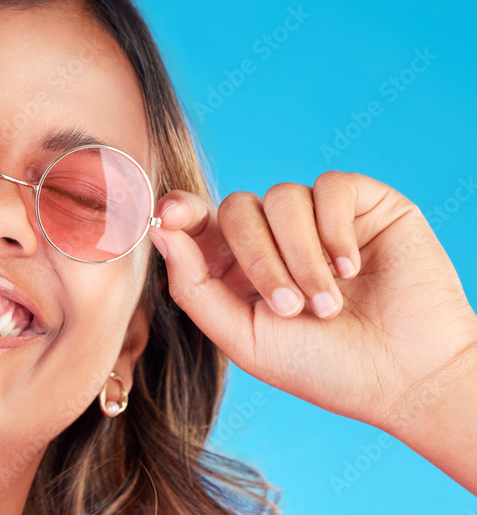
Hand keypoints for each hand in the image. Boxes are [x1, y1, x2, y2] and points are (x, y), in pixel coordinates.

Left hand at [147, 171, 476, 433]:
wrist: (406, 377)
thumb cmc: (323, 367)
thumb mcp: (244, 338)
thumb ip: (194, 287)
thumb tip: (158, 231)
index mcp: (237, 266)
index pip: (199, 221)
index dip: (181, 211)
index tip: (170, 217)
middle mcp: (274, 236)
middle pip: (236, 208)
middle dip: (257, 259)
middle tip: (289, 307)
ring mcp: (318, 217)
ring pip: (281, 197)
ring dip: (300, 256)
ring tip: (327, 304)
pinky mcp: (363, 204)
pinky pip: (329, 187)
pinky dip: (334, 230)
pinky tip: (353, 269)